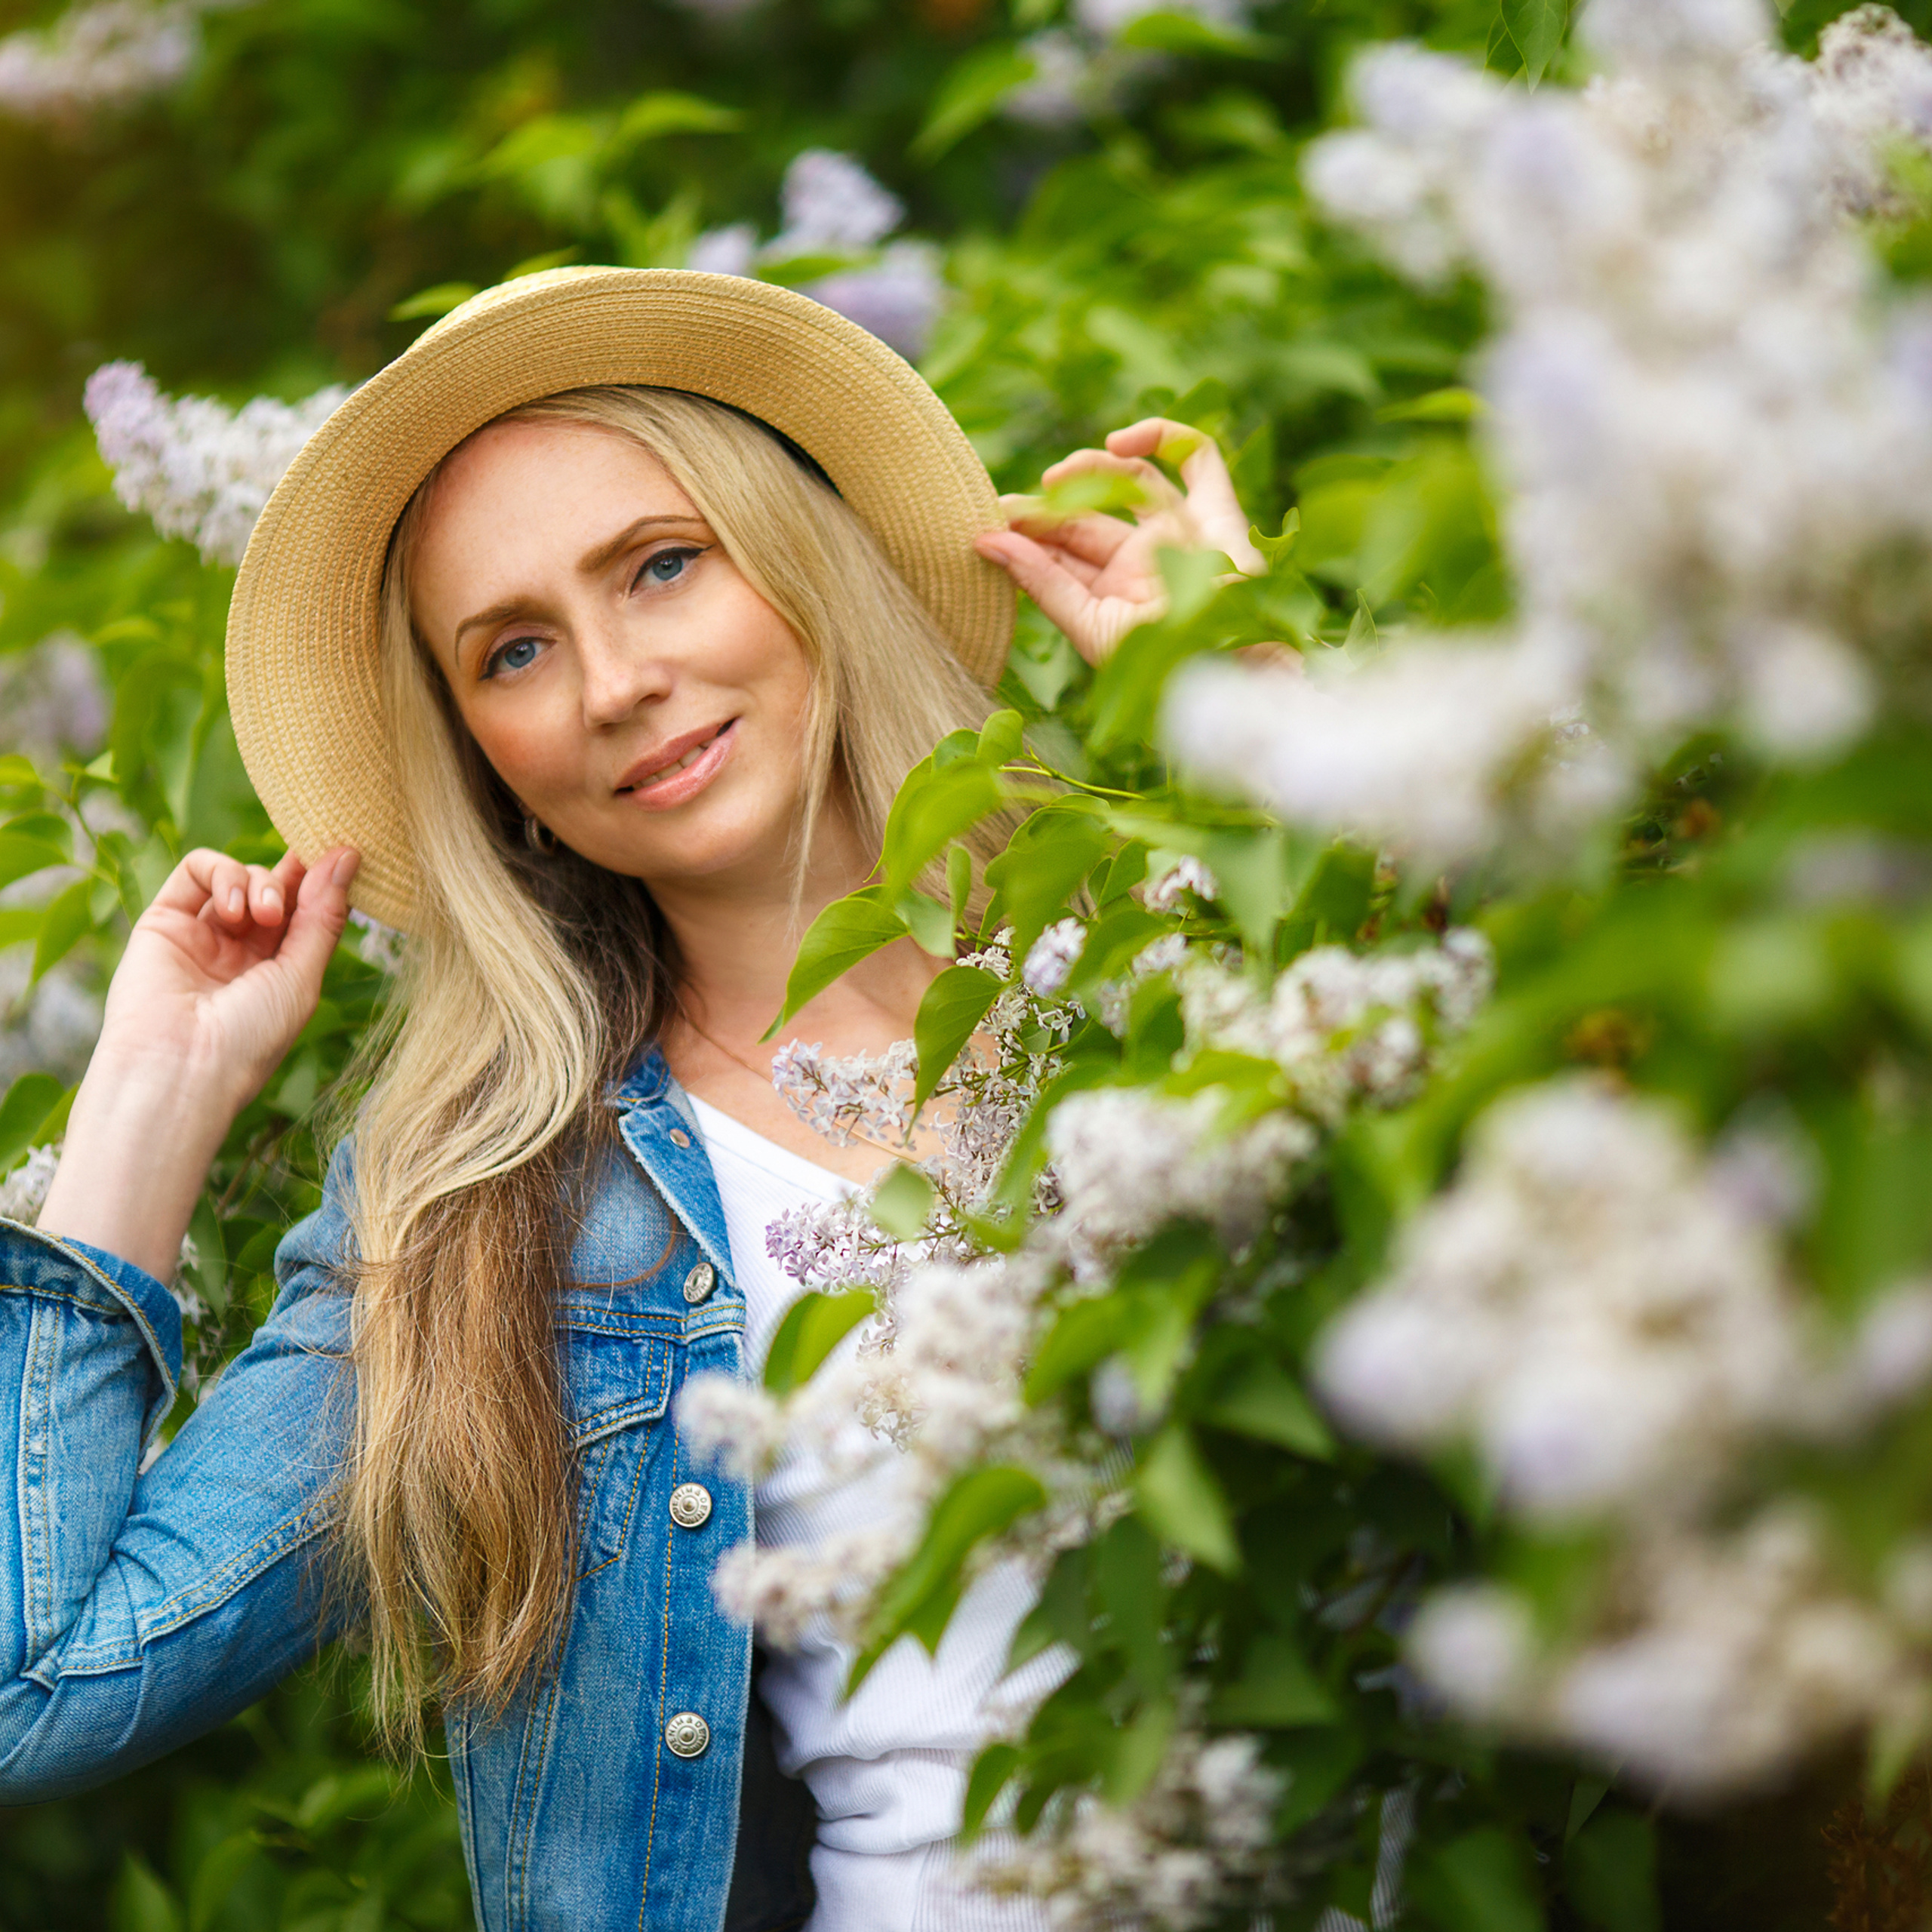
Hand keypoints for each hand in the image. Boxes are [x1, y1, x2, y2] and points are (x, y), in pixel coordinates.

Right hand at [94, 845, 359, 1105]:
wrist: (179, 1069)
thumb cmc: (249, 1039)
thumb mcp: (302, 978)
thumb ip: (323, 918)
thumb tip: (349, 856)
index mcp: (280, 971)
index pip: (308, 911)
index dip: (325, 882)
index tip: (345, 854)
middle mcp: (242, 952)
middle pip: (277, 889)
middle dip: (294, 881)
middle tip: (293, 903)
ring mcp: (203, 935)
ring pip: (240, 875)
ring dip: (261, 883)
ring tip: (263, 916)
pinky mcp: (163, 921)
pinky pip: (195, 870)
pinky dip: (222, 873)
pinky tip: (234, 907)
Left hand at [975, 417, 1266, 666]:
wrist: (1234, 669)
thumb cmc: (1163, 664)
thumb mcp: (1090, 626)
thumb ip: (1042, 584)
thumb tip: (985, 543)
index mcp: (1113, 595)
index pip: (1060, 554)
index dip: (1025, 536)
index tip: (988, 526)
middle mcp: (1144, 560)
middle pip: (1085, 517)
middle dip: (1045, 509)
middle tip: (1006, 506)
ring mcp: (1180, 532)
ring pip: (1129, 481)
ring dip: (1089, 470)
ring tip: (1055, 479)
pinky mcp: (1217, 510)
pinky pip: (1197, 458)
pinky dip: (1163, 436)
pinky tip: (1119, 444)